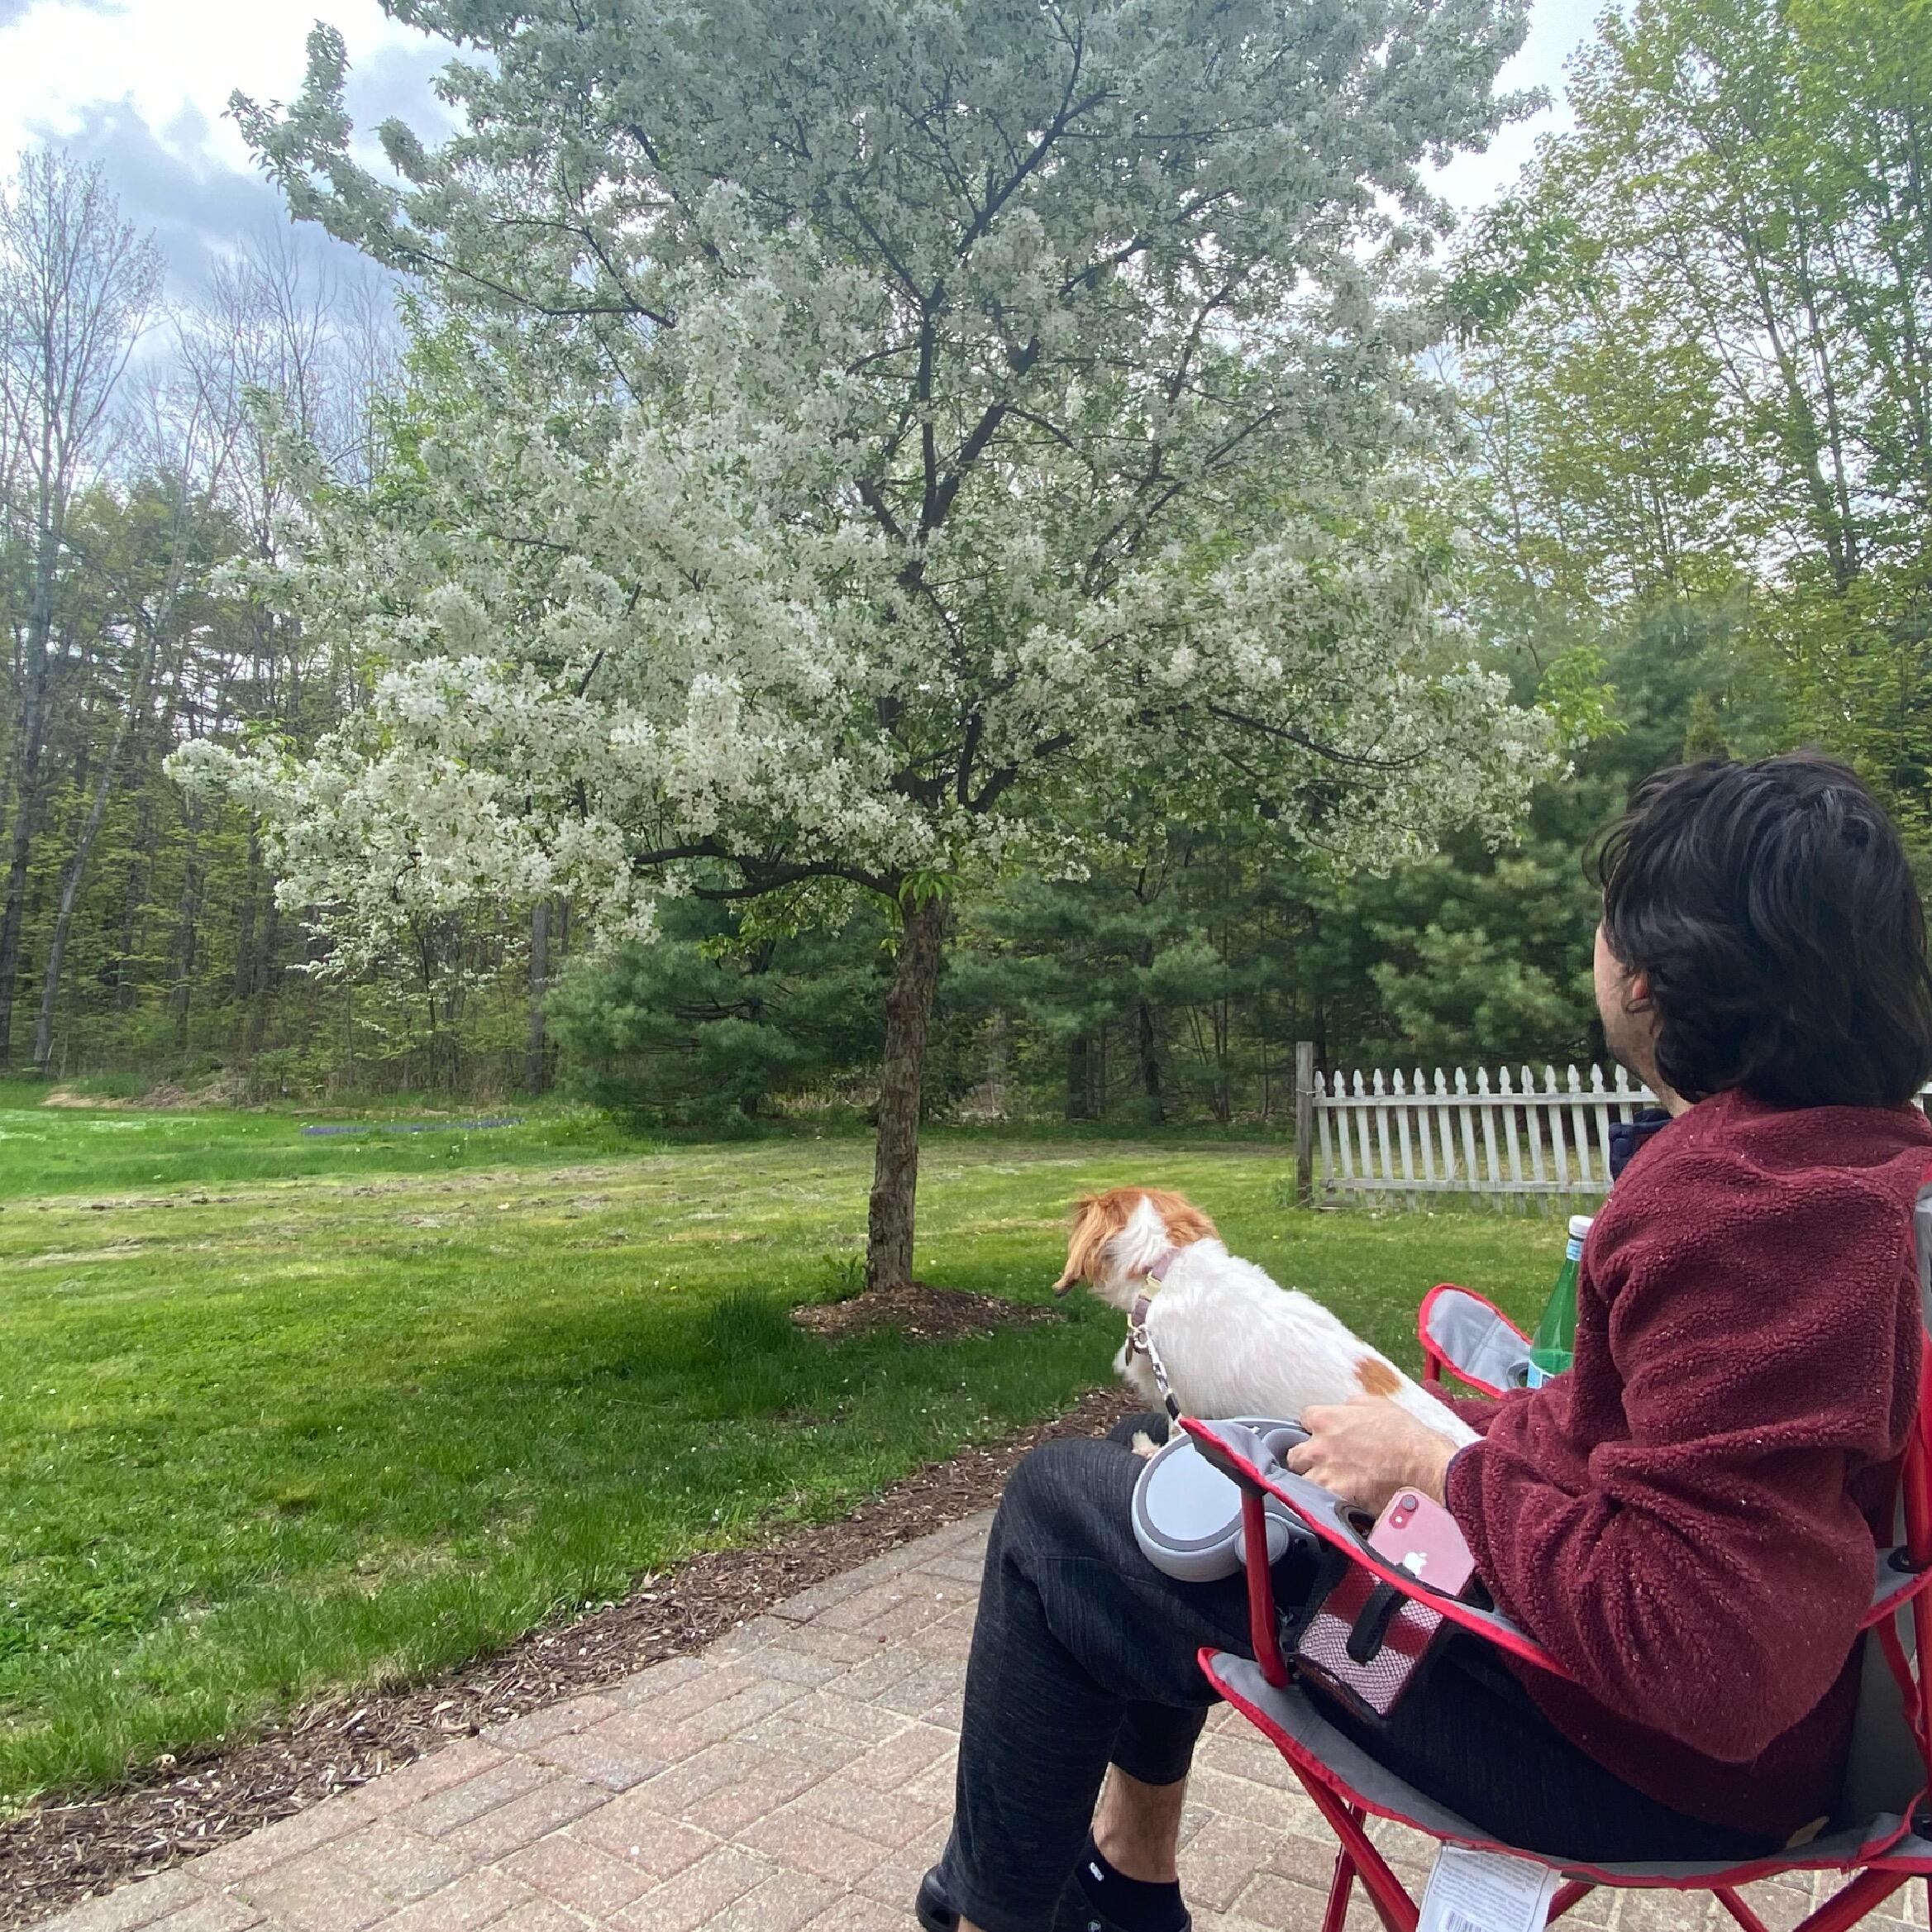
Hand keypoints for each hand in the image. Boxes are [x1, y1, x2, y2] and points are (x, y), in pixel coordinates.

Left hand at [1285, 1396, 1456, 1516]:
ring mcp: (1325, 1474)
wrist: (1423, 1466)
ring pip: (1303, 1482)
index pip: (1304, 1419)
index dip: (1316, 1427)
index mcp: (1326, 1419)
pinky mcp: (1335, 1498)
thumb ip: (1352, 1406)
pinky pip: (1320, 1502)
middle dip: (1306, 1458)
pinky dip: (1328, 1502)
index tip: (1325, 1434)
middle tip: (1323, 1463)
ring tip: (1331, 1487)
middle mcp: (1319, 1446)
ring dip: (1315, 1483)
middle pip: (1295, 1455)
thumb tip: (1345, 1409)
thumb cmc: (1405, 1434)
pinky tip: (1338, 1501)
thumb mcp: (1378, 1404)